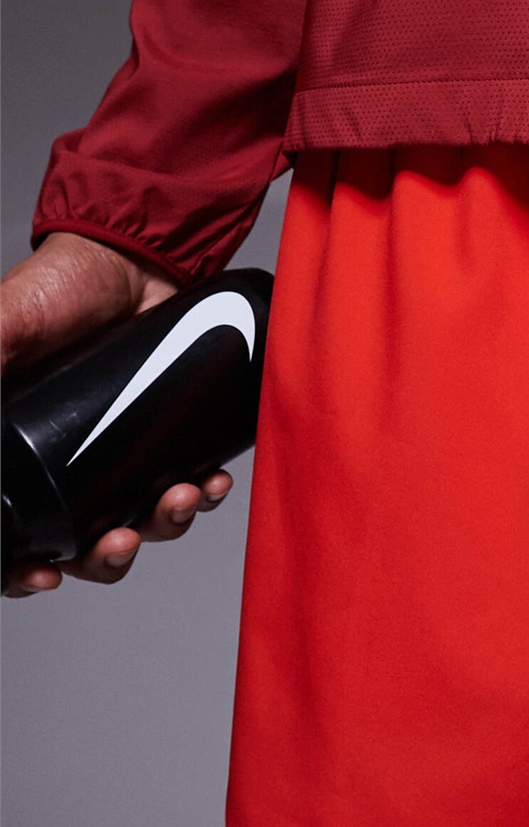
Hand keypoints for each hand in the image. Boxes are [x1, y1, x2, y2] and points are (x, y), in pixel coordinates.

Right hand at [1, 232, 233, 595]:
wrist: (138, 252)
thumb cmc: (59, 286)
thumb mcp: (7, 325)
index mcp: (18, 455)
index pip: (13, 532)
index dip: (21, 567)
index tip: (44, 574)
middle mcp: (66, 465)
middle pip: (78, 546)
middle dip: (103, 557)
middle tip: (122, 539)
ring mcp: (121, 454)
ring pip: (138, 522)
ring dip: (160, 525)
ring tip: (179, 497)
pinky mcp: (168, 437)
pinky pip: (185, 484)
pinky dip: (200, 494)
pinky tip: (211, 482)